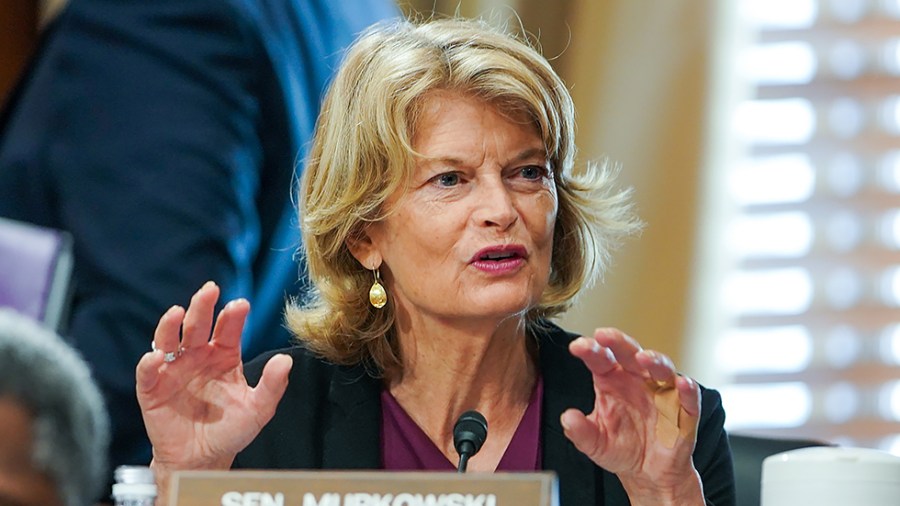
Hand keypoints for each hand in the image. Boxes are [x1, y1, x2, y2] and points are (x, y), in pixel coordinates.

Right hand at [135, 282, 291, 480]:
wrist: (204, 459)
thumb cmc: (231, 430)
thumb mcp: (258, 409)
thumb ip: (272, 385)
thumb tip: (285, 360)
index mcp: (224, 356)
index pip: (228, 329)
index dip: (233, 316)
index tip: (241, 304)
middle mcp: (198, 356)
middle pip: (197, 325)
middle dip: (202, 306)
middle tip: (210, 290)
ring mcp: (174, 370)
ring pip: (169, 340)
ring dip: (170, 325)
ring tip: (178, 313)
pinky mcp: (153, 389)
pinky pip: (148, 372)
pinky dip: (150, 362)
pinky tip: (157, 356)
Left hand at [561, 328, 703, 505]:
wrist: (649, 473)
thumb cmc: (621, 449)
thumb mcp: (595, 444)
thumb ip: (581, 432)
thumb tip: (567, 419)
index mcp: (612, 381)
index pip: (601, 359)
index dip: (590, 350)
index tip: (577, 347)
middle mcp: (637, 379)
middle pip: (629, 353)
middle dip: (618, 342)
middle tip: (604, 335)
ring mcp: (662, 392)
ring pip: (661, 368)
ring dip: (654, 360)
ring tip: (643, 357)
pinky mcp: (684, 410)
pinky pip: (689, 397)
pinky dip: (688, 389)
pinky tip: (682, 384)